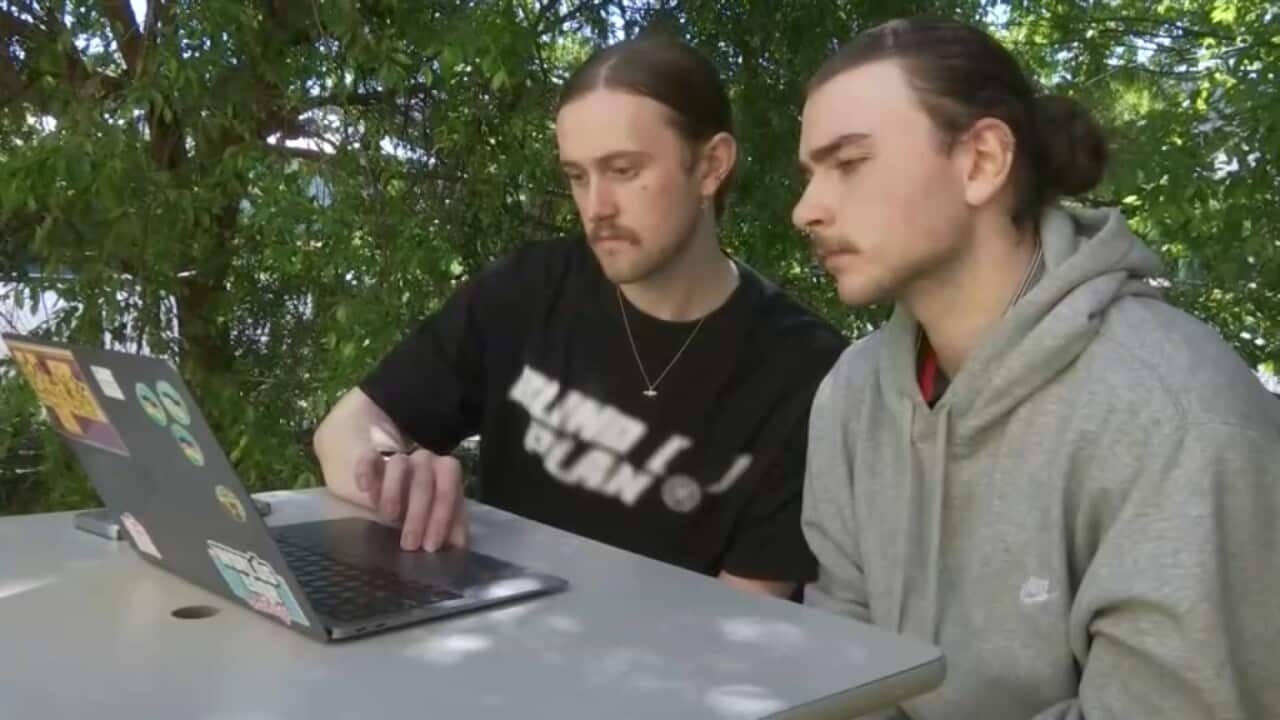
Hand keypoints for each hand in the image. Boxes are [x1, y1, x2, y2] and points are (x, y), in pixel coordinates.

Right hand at [353, 447, 468, 551]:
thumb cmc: (428, 510)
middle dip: (417, 515)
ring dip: (393, 492)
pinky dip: (365, 470)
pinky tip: (364, 488)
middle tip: (410, 544)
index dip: (441, 518)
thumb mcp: (443, 521)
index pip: (448, 489)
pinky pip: (369, 457)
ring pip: (397, 464)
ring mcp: (399, 458)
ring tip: (389, 518)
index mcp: (447, 471)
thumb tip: (458, 548)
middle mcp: (425, 460)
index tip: (431, 545)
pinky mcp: (374, 460)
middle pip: (423, 480)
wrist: (404, 495)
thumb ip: (452, 531)